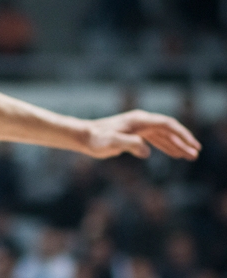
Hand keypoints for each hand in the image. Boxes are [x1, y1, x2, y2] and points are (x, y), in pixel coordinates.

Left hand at [84, 110, 200, 160]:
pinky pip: (156, 140)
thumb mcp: (111, 142)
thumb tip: (147, 152)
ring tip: (190, 157)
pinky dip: (166, 147)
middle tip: (195, 154)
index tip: (192, 145)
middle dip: (183, 142)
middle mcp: (142, 121)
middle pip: (168, 130)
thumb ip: (129, 144)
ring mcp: (139, 128)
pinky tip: (174, 155)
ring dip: (177, 146)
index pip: (167, 125)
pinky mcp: (135, 135)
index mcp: (139, 120)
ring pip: (163, 136)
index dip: (181, 135)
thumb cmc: (95, 139)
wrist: (83, 137)